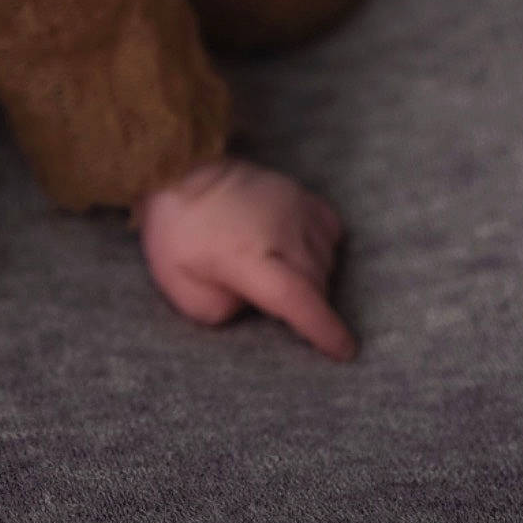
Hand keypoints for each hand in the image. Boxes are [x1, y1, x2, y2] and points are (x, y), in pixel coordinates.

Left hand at [134, 156, 356, 360]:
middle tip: (271, 303)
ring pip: (326, 261)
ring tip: (277, 274)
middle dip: (305, 305)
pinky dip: (322, 249)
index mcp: (246, 258)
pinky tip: (298, 252)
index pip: (298, 299)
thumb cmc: (177, 233)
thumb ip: (224, 312)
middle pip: (316, 285)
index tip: (345, 351)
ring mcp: (294, 208)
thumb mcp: (183, 289)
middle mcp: (279, 232)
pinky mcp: (300, 193)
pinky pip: (329, 231)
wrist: (180, 172)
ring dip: (312, 278)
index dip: (324, 329)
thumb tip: (258, 309)